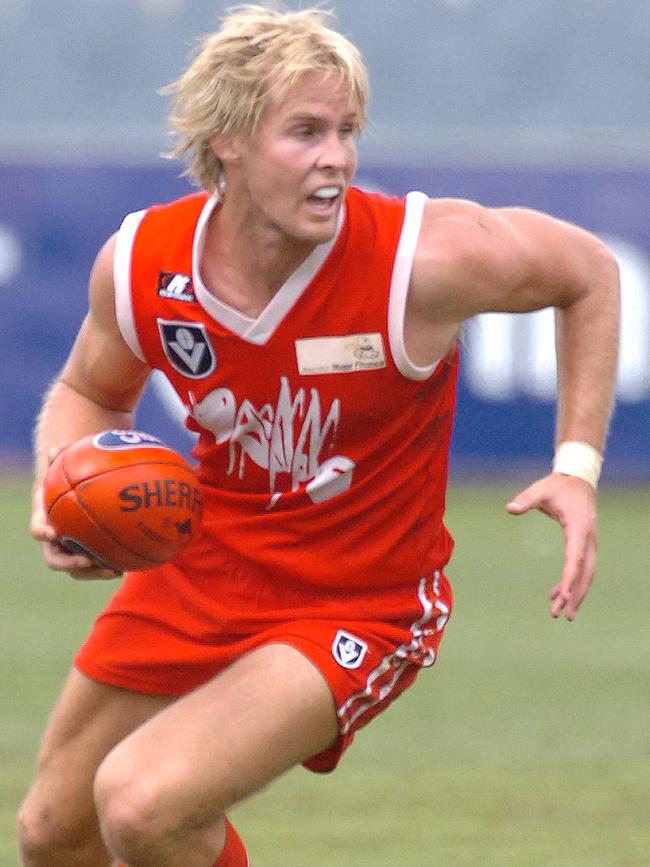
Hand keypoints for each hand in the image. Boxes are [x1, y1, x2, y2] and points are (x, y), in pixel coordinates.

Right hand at [30, 450, 121, 580]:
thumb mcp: (64, 466)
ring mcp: (71, 551)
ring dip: (95, 573)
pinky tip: (135, 562)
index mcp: (44, 520)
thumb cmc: (66, 478)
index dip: (44, 533)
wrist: (70, 492)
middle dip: (71, 565)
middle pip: (57, 560)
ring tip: (116, 571)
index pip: (38, 529)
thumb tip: (57, 448)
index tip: (54, 533)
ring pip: (80, 569)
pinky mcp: (89, 555)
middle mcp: (55, 541)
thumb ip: (62, 457)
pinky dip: (114, 563)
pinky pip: (100, 562)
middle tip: (88, 563)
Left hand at [506, 473, 596, 619]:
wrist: (577, 480)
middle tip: (561, 615)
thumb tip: (510, 508)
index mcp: (579, 528)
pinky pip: (580, 568)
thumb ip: (526, 499)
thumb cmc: (558, 486)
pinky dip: (569, 582)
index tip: (564, 597)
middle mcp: (589, 539)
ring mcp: (589, 543)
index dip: (569, 579)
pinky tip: (555, 594)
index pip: (575, 558)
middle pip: (585, 573)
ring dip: (574, 593)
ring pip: (585, 574)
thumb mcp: (541, 490)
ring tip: (559, 613)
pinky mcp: (584, 544)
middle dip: (575, 595)